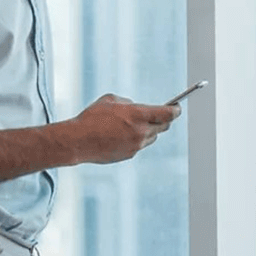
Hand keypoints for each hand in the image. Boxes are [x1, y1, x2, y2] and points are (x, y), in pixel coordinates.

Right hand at [66, 93, 180, 164]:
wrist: (78, 141)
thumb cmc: (92, 118)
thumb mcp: (111, 100)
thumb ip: (128, 103)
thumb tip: (136, 108)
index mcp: (138, 115)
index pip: (167, 114)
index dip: (175, 110)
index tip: (177, 108)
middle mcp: (141, 132)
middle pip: (163, 127)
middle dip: (164, 120)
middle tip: (162, 115)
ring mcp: (136, 146)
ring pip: (152, 137)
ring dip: (149, 130)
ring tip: (136, 124)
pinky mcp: (129, 155)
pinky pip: (140, 145)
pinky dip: (137, 139)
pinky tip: (124, 135)